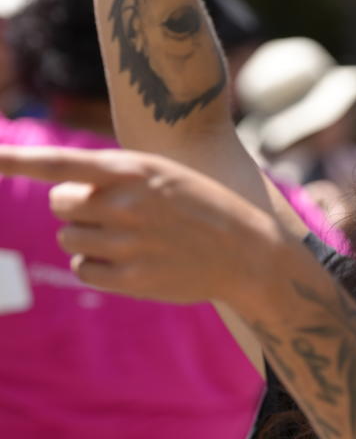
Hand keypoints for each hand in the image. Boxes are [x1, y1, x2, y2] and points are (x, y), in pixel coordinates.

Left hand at [0, 145, 283, 304]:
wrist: (249, 253)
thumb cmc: (204, 207)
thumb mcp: (166, 175)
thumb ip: (117, 177)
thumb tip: (63, 197)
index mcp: (135, 170)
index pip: (60, 163)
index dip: (15, 159)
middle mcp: (127, 205)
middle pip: (60, 203)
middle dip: (76, 205)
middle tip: (112, 210)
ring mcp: (129, 244)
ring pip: (70, 237)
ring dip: (89, 236)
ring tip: (132, 237)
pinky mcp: (132, 279)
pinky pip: (82, 268)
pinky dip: (96, 264)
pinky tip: (129, 260)